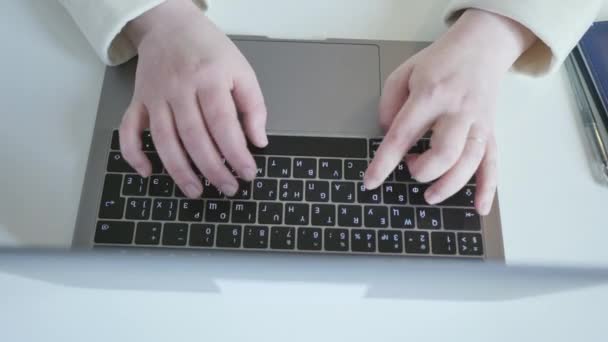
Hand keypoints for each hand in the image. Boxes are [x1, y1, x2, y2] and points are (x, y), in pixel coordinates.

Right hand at [120, 0, 266, 197]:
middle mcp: (179, 88)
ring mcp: (155, 96)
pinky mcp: (138, 101)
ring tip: (195, 191)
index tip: (248, 173)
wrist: (170, 25)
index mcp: (209, 78)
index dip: (236, 153)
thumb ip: (254, 106)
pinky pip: (129, 130)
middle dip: (212, 168)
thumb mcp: (242, 70)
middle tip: (228, 188)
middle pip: (194, 137)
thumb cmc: (209, 50)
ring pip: (163, 140)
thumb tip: (258, 141)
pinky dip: (133, 154)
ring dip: (178, 170)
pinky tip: (147, 172)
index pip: (223, 124)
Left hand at [364, 9, 534, 214]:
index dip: (384, 163)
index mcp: (430, 94)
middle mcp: (457, 111)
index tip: (371, 182)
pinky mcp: (491, 131)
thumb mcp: (403, 72)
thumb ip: (388, 104)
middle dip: (422, 172)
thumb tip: (387, 135)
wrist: (483, 45)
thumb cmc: (440, 60)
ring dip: (449, 186)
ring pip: (469, 163)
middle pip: (444, 154)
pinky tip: (479, 207)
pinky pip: (493, 163)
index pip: (402, 135)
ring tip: (430, 195)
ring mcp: (478, 123)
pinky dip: (487, 188)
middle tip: (410, 168)